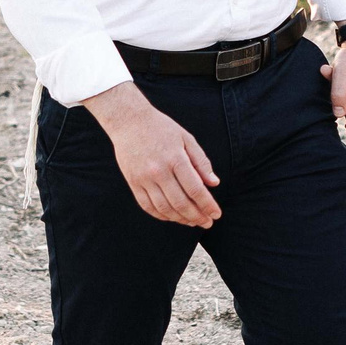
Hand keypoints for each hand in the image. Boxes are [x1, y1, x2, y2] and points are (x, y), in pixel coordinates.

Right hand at [81, 82, 220, 226]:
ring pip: (164, 208)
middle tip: (207, 223)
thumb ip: (201, 162)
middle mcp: (159, 171)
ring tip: (192, 221)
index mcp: (175, 158)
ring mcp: (144, 178)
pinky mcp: (133, 183)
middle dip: (197, 216)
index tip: (216, 214)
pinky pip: (148, 206)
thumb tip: (214, 183)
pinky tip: (173, 217)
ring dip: (180, 219)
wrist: (129, 121)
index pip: (195, 189)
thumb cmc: (161, 128)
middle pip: (181, 203)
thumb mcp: (186, 138)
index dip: (207, 205)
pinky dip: (161, 215)